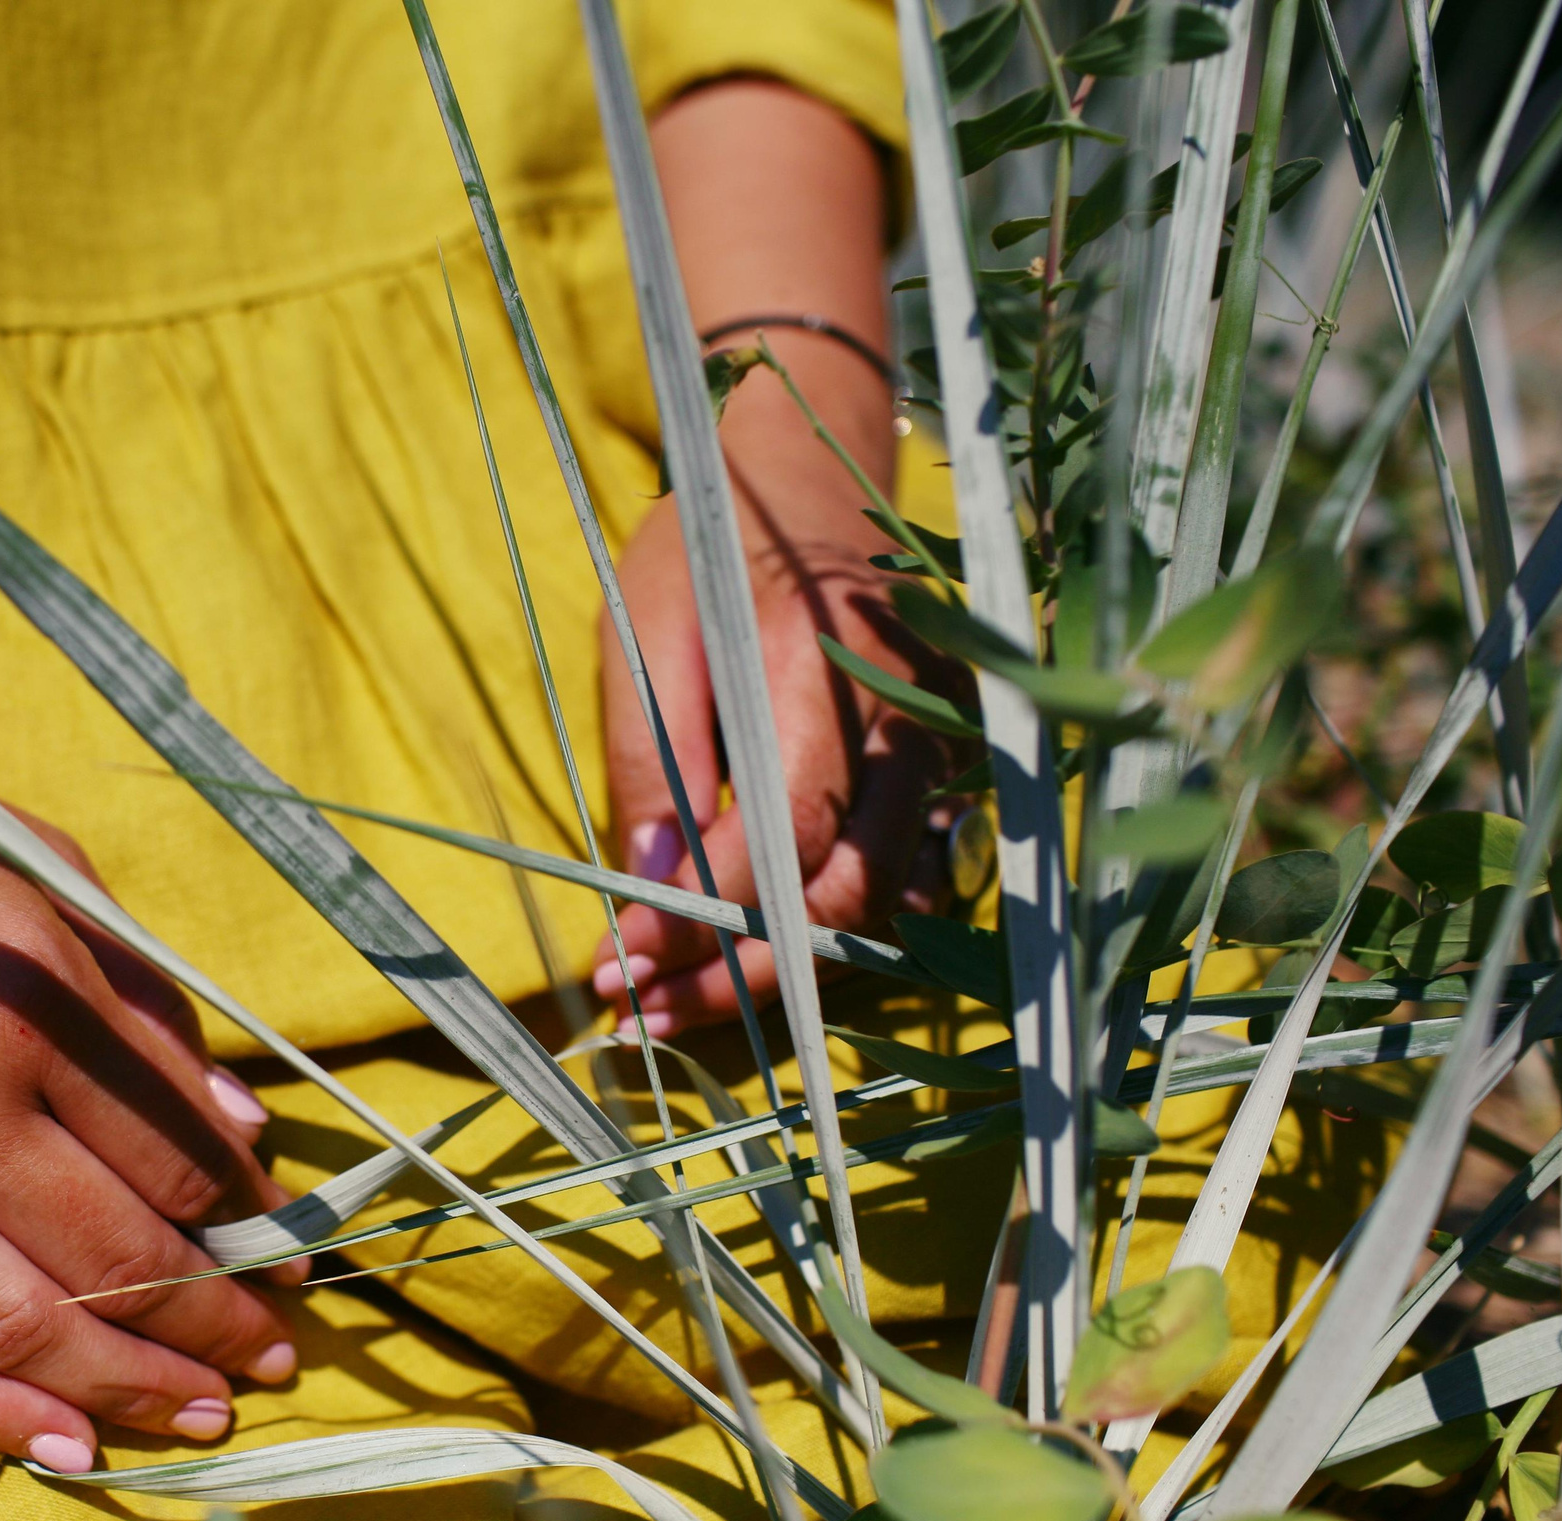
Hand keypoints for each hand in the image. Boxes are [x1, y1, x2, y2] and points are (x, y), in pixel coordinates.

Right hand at [0, 722, 305, 1474]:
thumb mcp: (39, 874)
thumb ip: (144, 1007)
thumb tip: (240, 1135)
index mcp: (20, 999)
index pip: (173, 1152)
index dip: (250, 1219)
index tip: (290, 1254)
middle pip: (114, 1256)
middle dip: (214, 1321)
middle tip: (277, 1357)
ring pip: (16, 1328)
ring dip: (127, 1388)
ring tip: (203, 1415)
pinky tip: (71, 1448)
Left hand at [591, 79, 966, 1033]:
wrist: (803, 469)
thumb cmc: (706, 545)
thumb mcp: (644, 630)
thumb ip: (653, 758)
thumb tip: (651, 889)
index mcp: (820, 666)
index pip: (784, 839)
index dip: (704, 923)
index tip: (621, 969)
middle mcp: (903, 715)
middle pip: (841, 897)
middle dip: (741, 973)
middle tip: (642, 1009)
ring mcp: (936, 741)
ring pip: (875, 902)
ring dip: (777, 966)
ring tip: (676, 998)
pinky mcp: (940, 762)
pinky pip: (893, 872)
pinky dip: (818, 926)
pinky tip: (740, 949)